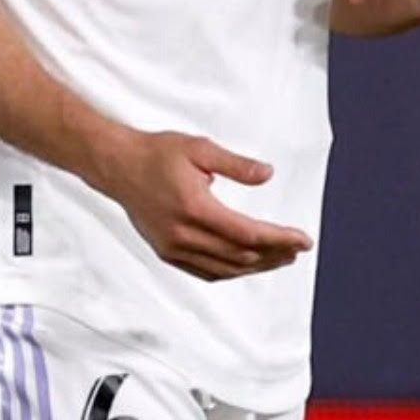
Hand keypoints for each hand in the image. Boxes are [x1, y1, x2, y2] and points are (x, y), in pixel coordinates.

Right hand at [90, 128, 313, 281]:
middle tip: (296, 249)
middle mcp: (184, 234)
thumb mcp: (199, 148)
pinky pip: (206, 271)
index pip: (248, 234)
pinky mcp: (166, 252)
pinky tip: (246, 264)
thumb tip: (268, 174)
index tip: (303, 240)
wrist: (117, 166)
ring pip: (225, 268)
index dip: (280, 239)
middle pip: (241, 256)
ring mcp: (173, 247)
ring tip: (279, 258)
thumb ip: (236, 165)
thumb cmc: (156, 153)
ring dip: (256, 266)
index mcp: (195, 208)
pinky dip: (231, 271)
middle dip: (274, 254)